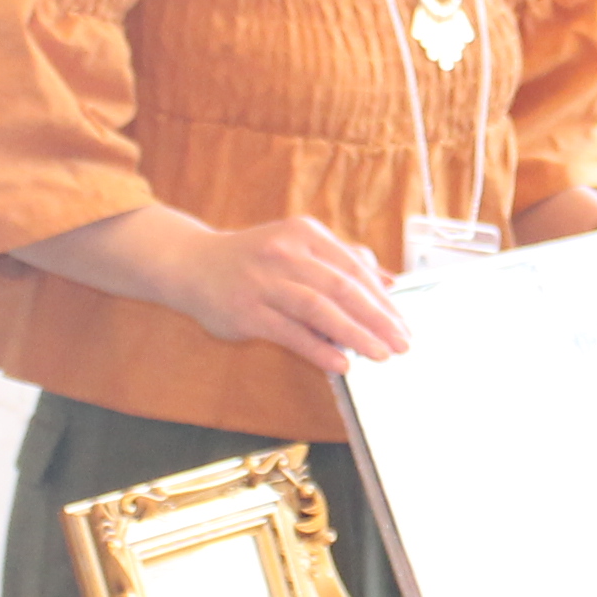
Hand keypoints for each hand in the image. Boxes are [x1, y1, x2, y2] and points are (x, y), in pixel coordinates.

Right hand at [170, 216, 410, 371]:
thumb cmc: (255, 259)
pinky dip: (319, 348)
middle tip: (402, 342)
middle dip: (378, 319)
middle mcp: (285, 253)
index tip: (403, 323)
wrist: (193, 265)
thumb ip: (341, 260)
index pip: (354, 268)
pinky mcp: (247, 311)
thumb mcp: (297, 246)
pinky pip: (290, 332)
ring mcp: (264, 282)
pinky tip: (341, 363)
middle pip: (342, 288)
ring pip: (319, 309)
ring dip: (355, 334)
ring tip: (380, 354)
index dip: (382, 299)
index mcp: (304, 233)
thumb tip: (388, 282)